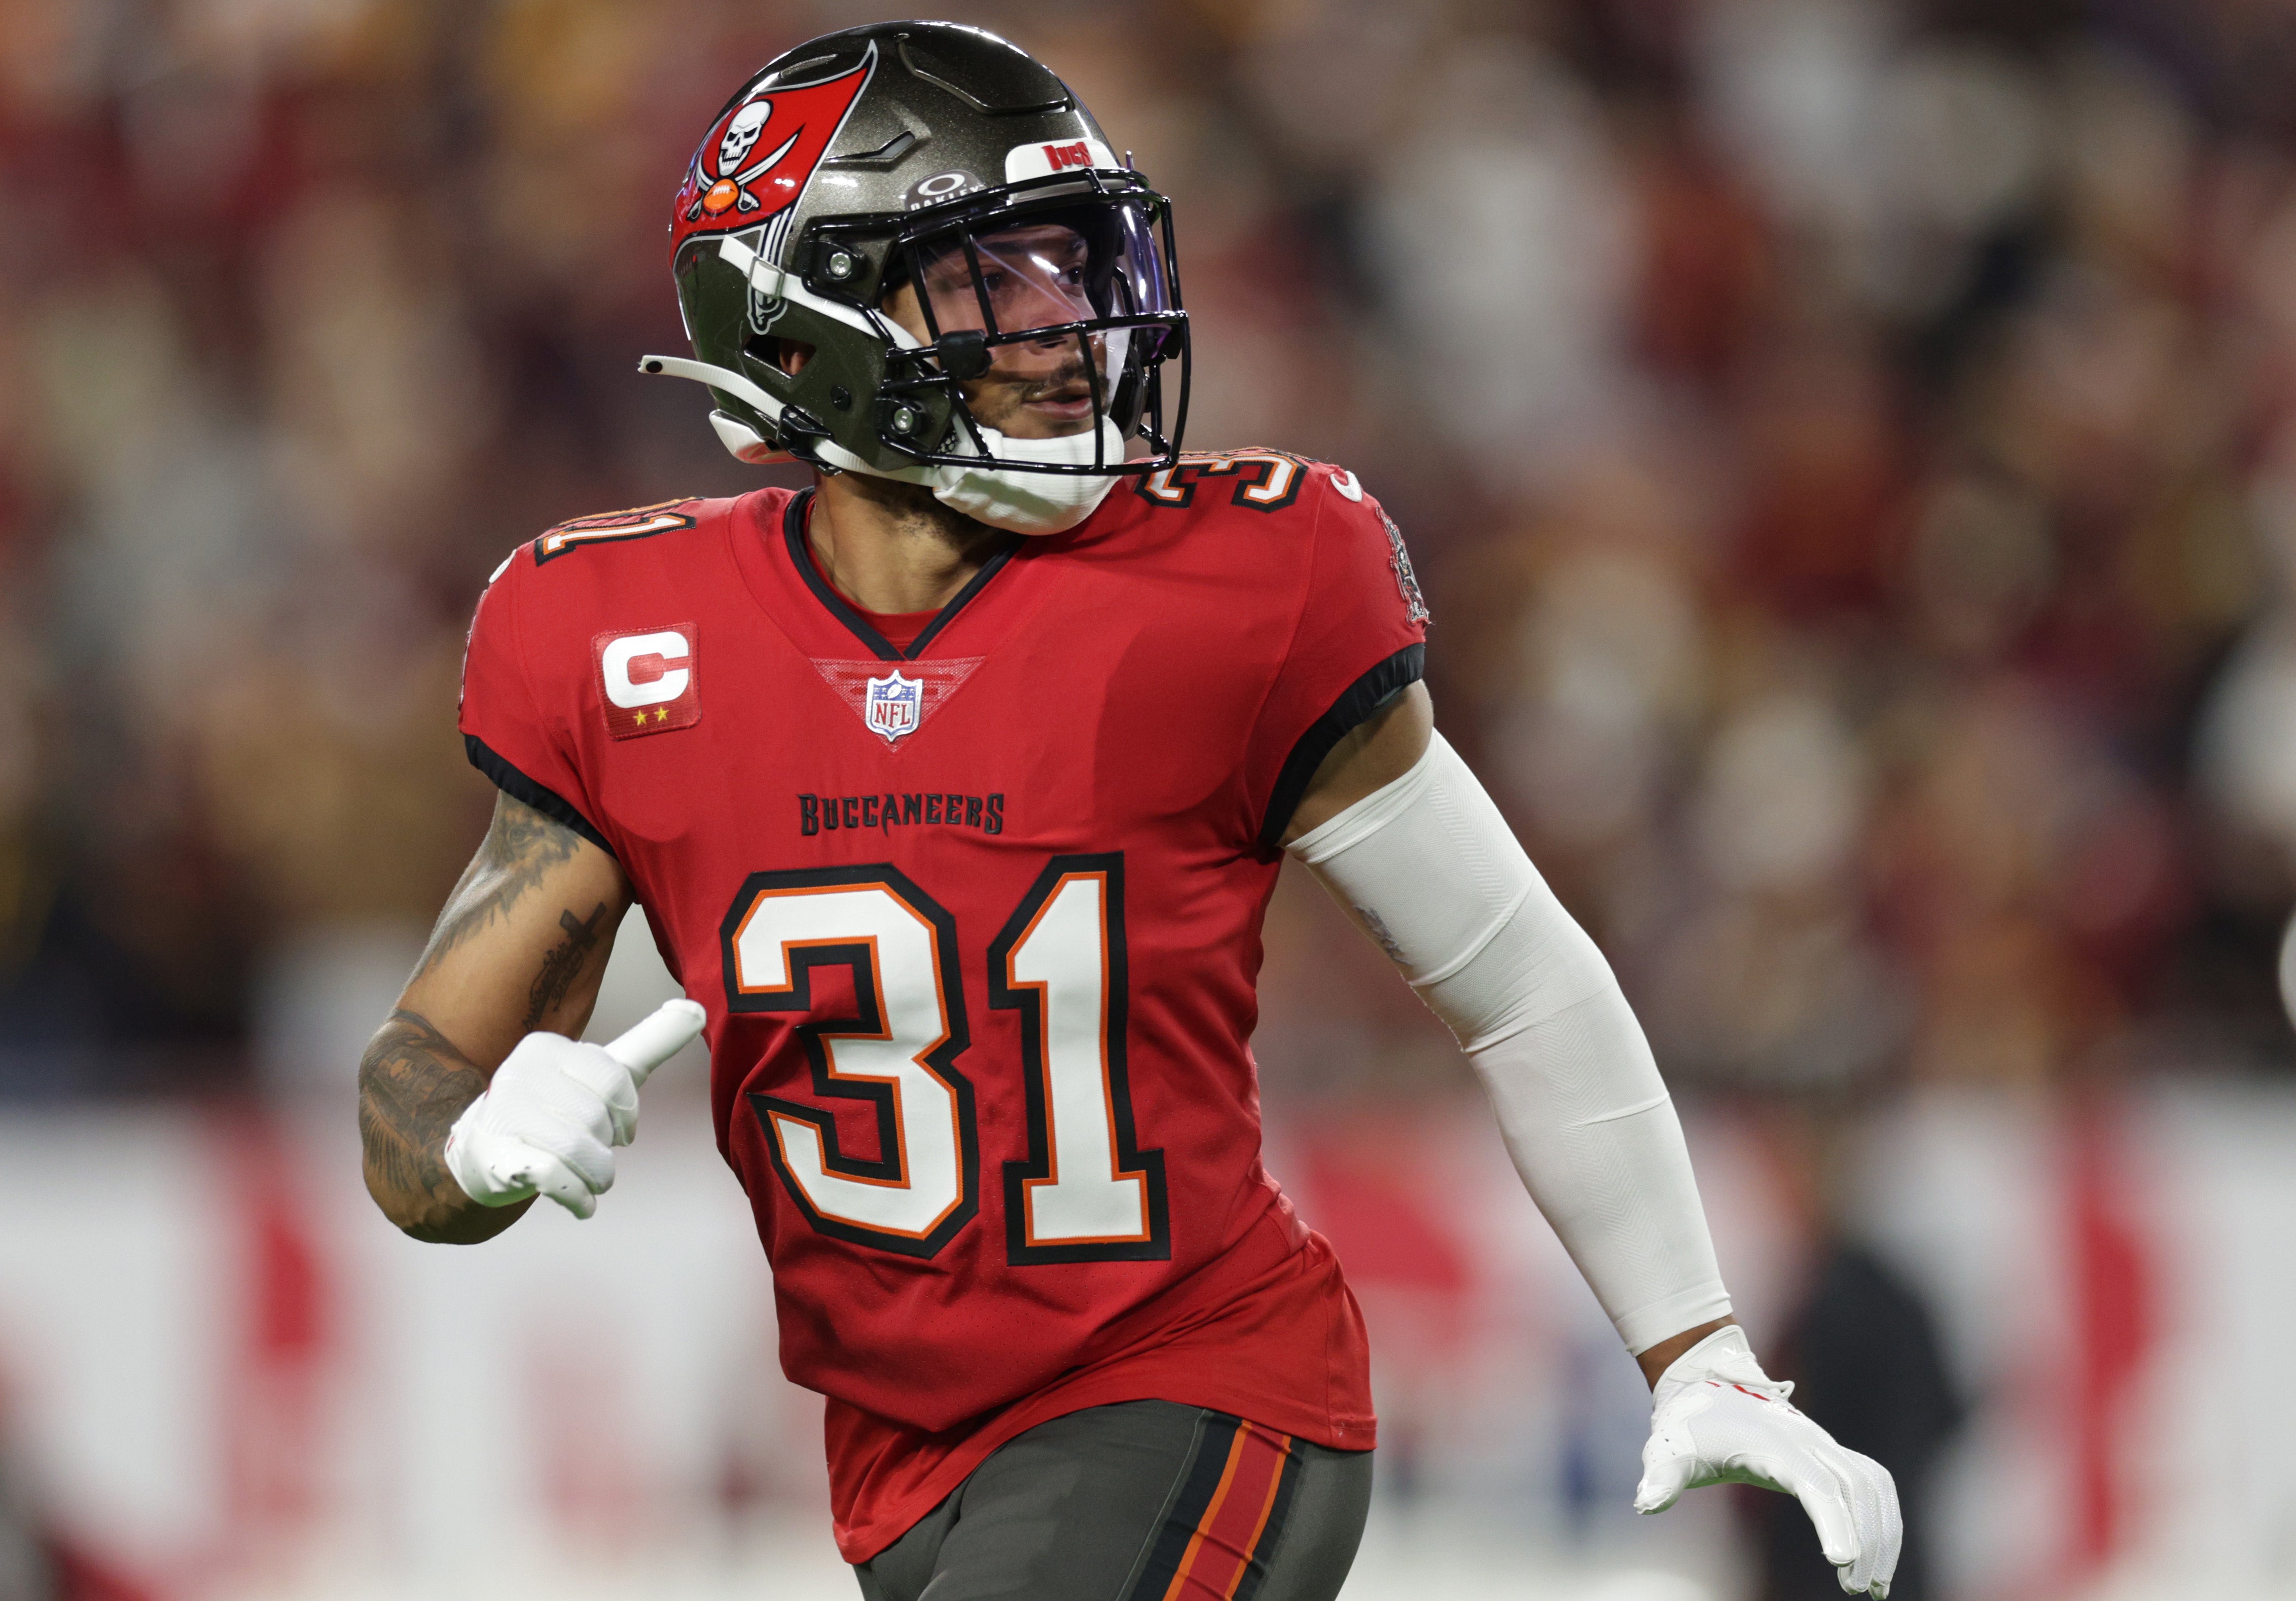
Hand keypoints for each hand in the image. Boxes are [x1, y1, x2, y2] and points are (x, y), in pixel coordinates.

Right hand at [443, 999, 705, 1219]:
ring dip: (597, 1176)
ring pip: (581, 1150)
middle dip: (605, 1147)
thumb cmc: (556, 1109)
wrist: (486, 1155)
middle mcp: (519, 1074)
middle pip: (598, 1118)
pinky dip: (579, 1198)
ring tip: (587, 1178)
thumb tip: (698, 1008)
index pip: (615, 1077)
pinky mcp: (494, 1157)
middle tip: (588, 1151)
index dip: (626, 1114)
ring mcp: (503, 1115)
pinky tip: (581, 1203)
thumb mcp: (601, 1073)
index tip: (618, 1129)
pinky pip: (554, 1178)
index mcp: (547, 1048)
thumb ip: (650, 1042)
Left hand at [1634, 1326, 1901, 1598]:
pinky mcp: (1831, 1453)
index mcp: (1774, 1444)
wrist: (1707, 1383)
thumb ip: (1661, 1477)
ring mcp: (1823, 1444)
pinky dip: (1883, 1516)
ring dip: (1882, 1532)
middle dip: (1866, 1540)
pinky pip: (1872, 1482)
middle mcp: (1808, 1441)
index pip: (1815, 1483)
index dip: (1833, 1520)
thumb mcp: (1667, 1449)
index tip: (1841, 1561)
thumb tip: (1644, 1503)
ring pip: (1871, 1485)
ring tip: (1873, 1585)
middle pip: (1854, 1489)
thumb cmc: (1688, 1424)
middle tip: (1858, 1589)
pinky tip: (1878, 1554)